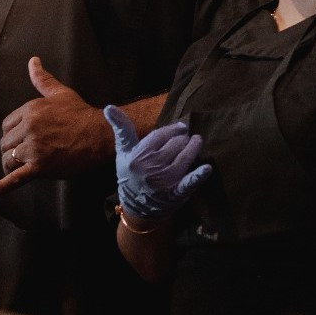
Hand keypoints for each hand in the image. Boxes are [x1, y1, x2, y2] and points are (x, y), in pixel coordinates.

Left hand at [0, 57, 111, 200]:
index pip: (6, 125)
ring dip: (12, 164)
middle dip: (13, 148)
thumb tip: (33, 60)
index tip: (26, 136)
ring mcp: (33, 149)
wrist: (100, 134)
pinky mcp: (39, 167)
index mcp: (29, 110)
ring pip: (8, 159)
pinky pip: (15, 179)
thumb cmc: (81, 113)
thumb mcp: (60, 93)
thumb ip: (42, 78)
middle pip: (5, 143)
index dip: (14, 132)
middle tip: (29, 151)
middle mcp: (28, 128)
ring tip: (23, 165)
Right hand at [104, 104, 210, 219]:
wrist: (136, 208)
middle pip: (174, 146)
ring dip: (193, 148)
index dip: (172, 130)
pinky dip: (198, 176)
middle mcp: (150, 168)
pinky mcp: (175, 193)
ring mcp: (163, 181)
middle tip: (186, 137)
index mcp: (137, 156)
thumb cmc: (130, 174)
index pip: (160, 136)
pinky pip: (188, 183)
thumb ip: (121, 129)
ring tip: (197, 141)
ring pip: (183, 158)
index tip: (180, 127)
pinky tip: (207, 168)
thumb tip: (109, 107)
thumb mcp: (123, 152)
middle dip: (182, 139)